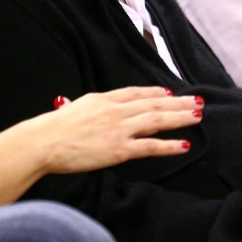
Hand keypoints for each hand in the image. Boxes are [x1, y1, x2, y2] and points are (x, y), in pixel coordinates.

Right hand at [41, 87, 202, 172]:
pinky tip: (184, 145)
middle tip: (197, 101)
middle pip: (153, 104)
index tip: (171, 93)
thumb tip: (90, 106)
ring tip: (197, 116)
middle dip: (178, 103)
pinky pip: (150, 146)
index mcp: (104, 99)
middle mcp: (116, 110)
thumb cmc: (53, 128)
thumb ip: (89, 107)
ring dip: (180, 118)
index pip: (136, 93)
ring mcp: (120, 129)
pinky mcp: (120, 149)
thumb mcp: (73, 107)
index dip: (156, 92)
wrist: (44, 142)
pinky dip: (169, 145)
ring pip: (157, 120)